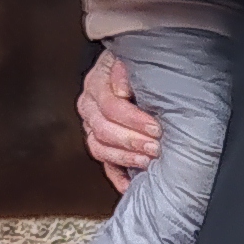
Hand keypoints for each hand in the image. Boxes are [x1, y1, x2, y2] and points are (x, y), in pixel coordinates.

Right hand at [77, 51, 160, 194]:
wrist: (131, 70)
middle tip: (154, 147)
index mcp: (96, 84)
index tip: (154, 126)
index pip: (109, 106)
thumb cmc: (136, 65)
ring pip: (99, 148)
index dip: (132, 119)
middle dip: (131, 141)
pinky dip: (117, 177)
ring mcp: (92, 127)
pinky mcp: (101, 144)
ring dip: (124, 158)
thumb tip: (122, 88)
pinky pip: (104, 164)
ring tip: (146, 162)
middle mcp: (89, 107)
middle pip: (103, 130)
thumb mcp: (133, 59)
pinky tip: (131, 184)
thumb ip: (127, 70)